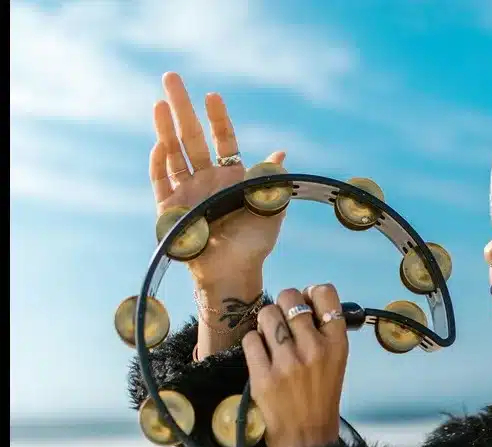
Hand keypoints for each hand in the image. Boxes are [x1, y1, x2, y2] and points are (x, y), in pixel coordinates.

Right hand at [148, 72, 285, 284]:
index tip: (213, 96)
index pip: (223, 139)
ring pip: (173, 153)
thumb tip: (281, 153)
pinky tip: (160, 143)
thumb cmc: (255, 243)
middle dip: (183, 107)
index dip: (218, 118)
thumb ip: (272, 180)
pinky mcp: (170, 209)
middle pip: (192, 137)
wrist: (234, 272)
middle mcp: (207, 179)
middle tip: (172, 77)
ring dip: (165, 128)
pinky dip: (160, 163)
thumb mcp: (270, 208)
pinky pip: (161, 181)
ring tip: (159, 102)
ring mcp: (187, 191)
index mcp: (232, 176)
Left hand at [241, 284, 348, 446]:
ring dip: (265, 322)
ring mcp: (287, 362)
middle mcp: (314, 348)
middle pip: (290, 298)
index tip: (307, 304)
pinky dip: (253, 342)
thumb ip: (324, 331)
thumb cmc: (322, 394)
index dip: (311, 293)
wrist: (307, 437)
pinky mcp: (263, 376)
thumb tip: (302, 299)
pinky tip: (260, 354)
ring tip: (270, 337)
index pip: (325, 293)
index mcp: (337, 343)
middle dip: (283, 305)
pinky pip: (250, 339)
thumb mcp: (336, 360)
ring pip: (266, 314)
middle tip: (283, 320)